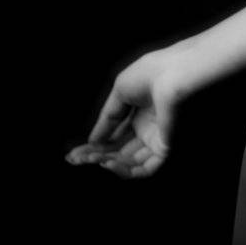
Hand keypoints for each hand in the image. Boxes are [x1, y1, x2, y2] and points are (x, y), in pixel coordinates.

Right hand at [64, 45, 191, 179]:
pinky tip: (108, 162)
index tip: (74, 154)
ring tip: (91, 158)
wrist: (171, 74)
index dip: (95, 145)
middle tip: (76, 160)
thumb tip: (93, 140)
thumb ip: (107, 118)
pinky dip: (125, 170)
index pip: (115, 136)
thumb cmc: (148, 75)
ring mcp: (156, 138)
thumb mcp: (120, 91)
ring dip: (108, 162)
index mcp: (139, 112)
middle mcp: (147, 128)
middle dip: (97, 156)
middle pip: (119, 150)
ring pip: (129, 161)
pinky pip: (145, 167)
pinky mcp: (164, 147)